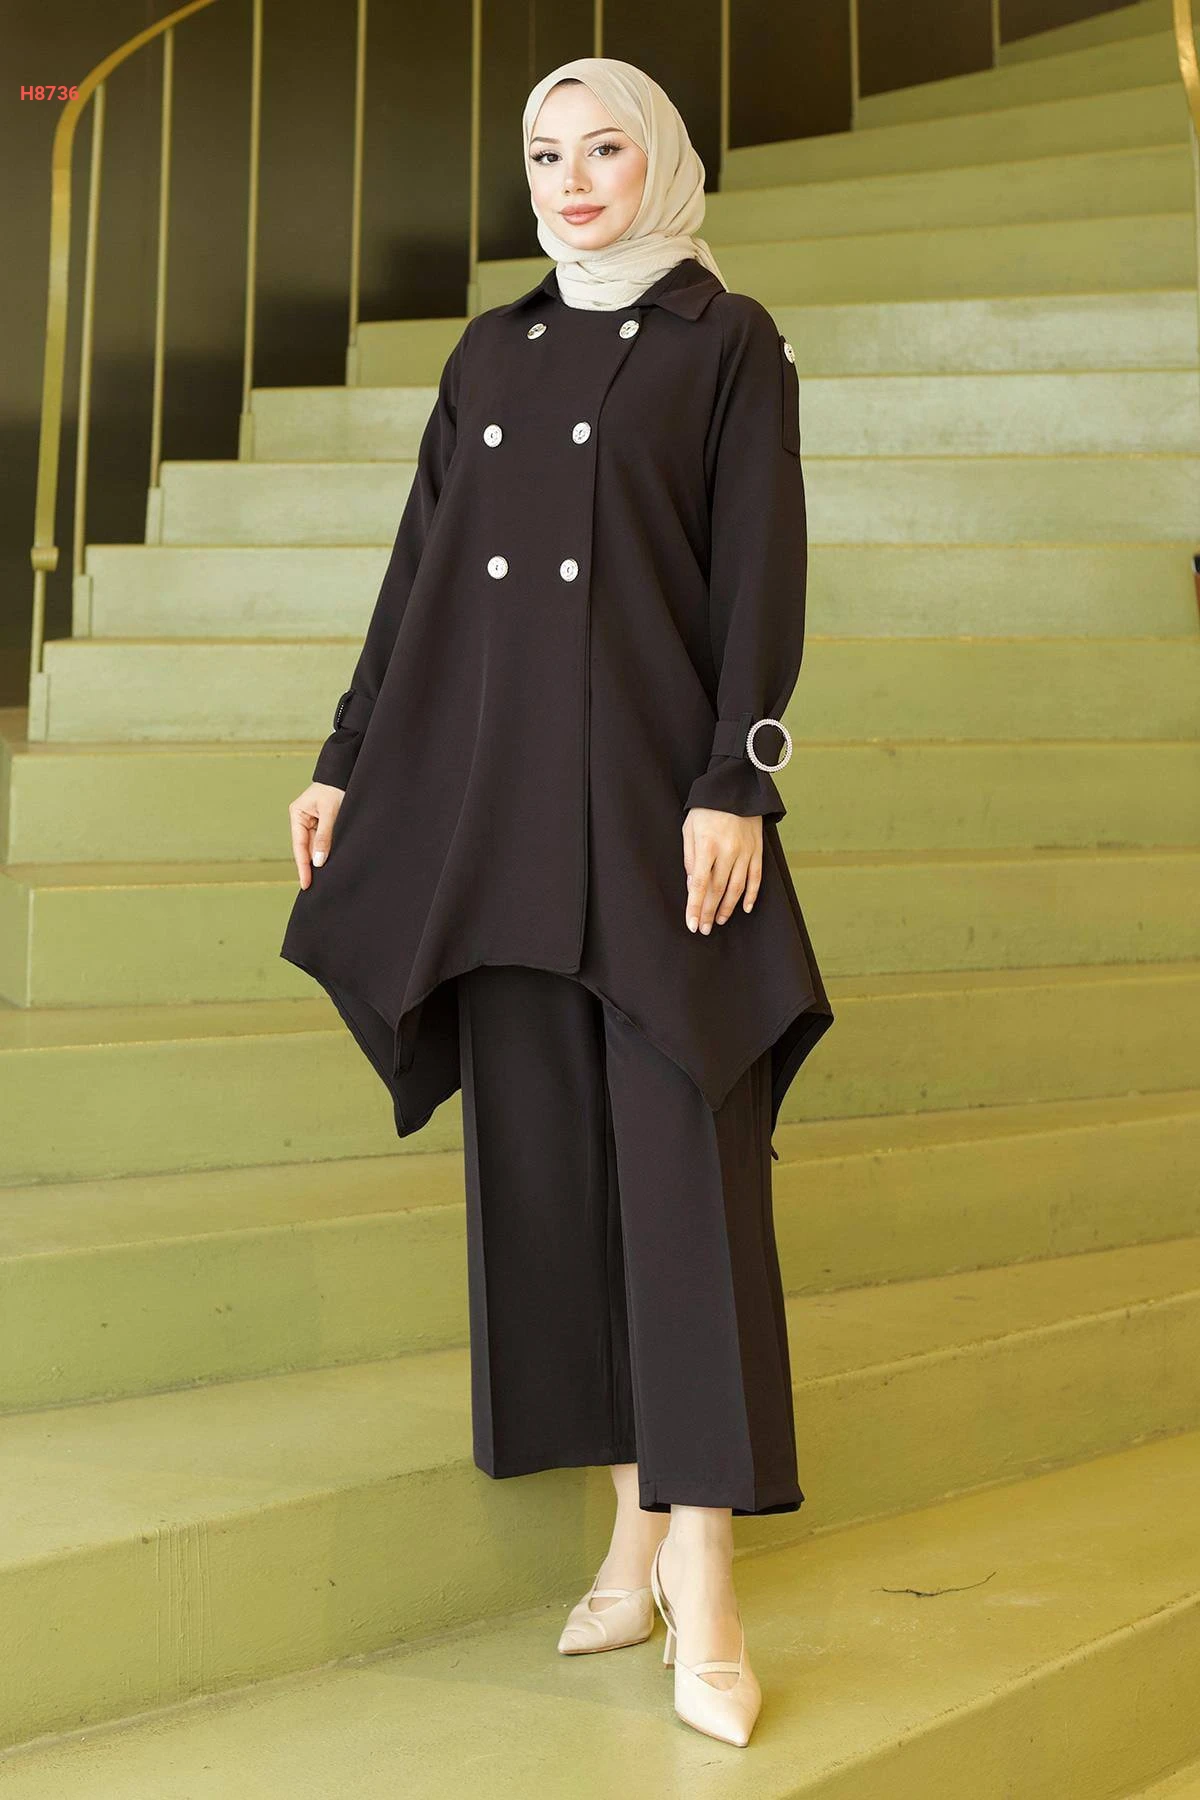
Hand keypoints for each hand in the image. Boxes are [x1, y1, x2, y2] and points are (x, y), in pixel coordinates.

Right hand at [289, 781, 345, 887]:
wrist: (347, 774)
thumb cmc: (337, 788)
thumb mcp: (330, 813)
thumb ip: (324, 837)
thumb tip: (317, 861)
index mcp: (297, 814)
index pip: (299, 846)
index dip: (303, 867)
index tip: (306, 884)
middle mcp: (302, 820)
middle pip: (306, 849)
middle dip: (310, 867)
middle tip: (313, 889)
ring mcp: (313, 823)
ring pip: (315, 847)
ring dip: (320, 861)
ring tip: (323, 881)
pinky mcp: (324, 824)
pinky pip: (323, 842)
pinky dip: (326, 853)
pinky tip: (329, 865)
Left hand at [682, 807, 762, 934]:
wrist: (736, 786)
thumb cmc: (707, 808)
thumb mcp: (689, 829)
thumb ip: (690, 858)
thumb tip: (694, 885)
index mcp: (707, 845)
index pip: (700, 884)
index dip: (695, 907)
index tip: (692, 924)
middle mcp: (728, 851)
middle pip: (718, 890)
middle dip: (710, 912)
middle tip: (704, 929)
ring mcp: (745, 851)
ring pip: (737, 887)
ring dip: (728, 907)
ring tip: (720, 921)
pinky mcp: (757, 850)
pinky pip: (756, 877)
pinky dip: (751, 895)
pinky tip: (744, 908)